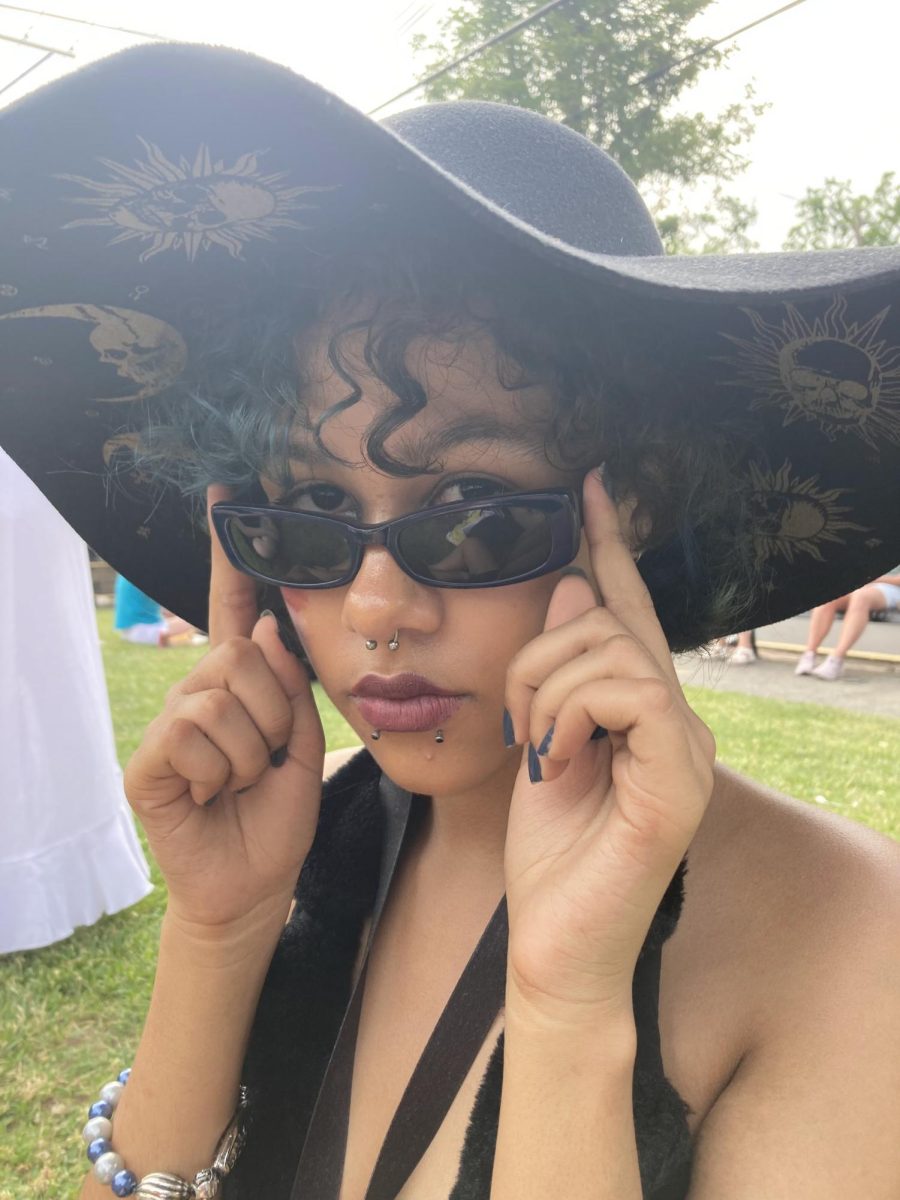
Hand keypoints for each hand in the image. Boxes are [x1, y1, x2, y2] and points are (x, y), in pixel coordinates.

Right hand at [124, 485, 324, 933]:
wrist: (257, 882)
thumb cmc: (279, 811)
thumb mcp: (303, 742)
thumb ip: (290, 686)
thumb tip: (267, 629)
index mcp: (240, 684)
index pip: (234, 611)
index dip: (231, 559)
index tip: (229, 496)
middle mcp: (198, 692)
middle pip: (242, 654)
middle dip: (274, 712)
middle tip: (269, 758)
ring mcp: (169, 724)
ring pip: (220, 695)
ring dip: (250, 751)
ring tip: (243, 782)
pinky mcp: (147, 762)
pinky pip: (190, 732)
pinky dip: (221, 770)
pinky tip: (214, 794)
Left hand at [502, 470, 714, 1020]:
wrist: (556, 949)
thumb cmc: (547, 854)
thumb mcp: (536, 743)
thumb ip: (556, 671)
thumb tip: (574, 590)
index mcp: (643, 711)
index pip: (630, 612)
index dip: (610, 549)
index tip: (591, 487)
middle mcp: (678, 721)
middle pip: (611, 624)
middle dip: (540, 654)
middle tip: (517, 722)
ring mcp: (688, 750)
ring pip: (613, 652)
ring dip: (546, 690)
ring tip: (535, 749)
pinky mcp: (681, 778)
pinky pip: (627, 695)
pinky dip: (570, 715)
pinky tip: (557, 759)